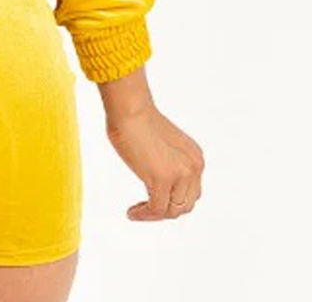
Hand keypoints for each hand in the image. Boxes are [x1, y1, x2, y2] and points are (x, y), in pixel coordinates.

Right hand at [100, 69, 204, 220]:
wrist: (129, 108)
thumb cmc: (135, 118)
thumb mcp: (162, 144)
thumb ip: (166, 161)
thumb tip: (153, 175)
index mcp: (194, 158)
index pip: (190, 191)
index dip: (172, 199)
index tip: (152, 199)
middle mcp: (193, 167)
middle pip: (185, 204)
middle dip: (165, 209)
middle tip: (145, 209)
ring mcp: (180, 174)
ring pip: (172, 210)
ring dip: (154, 215)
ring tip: (136, 212)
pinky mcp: (162, 179)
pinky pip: (156, 208)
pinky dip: (144, 214)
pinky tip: (131, 212)